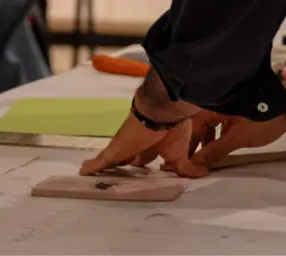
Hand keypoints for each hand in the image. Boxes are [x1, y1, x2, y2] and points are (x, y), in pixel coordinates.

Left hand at [80, 111, 197, 175]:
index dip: (142, 161)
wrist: (158, 112)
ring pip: (111, 159)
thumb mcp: (181, 154)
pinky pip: (101, 161)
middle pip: (127, 157)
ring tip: (93, 172)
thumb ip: (187, 166)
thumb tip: (201, 172)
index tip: (139, 166)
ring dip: (104, 165)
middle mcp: (136, 144)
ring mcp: (123, 147)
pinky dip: (93, 167)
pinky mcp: (114, 150)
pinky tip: (83, 172)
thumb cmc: (171, 130)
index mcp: (153, 144)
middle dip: (123, 163)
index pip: (146, 156)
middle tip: (117, 172)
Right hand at [166, 113, 285, 176]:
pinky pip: (217, 128)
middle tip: (189, 164)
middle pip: (197, 127)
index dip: (185, 146)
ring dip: (204, 143)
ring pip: (208, 128)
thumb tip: (195, 164)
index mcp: (210, 109)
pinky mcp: (234, 116)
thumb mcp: (236, 138)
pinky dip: (215, 139)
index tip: (180, 163)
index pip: (191, 128)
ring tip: (203, 160)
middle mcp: (214, 107)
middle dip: (192, 145)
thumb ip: (215, 151)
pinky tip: (217, 150)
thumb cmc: (260, 121)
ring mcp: (224, 111)